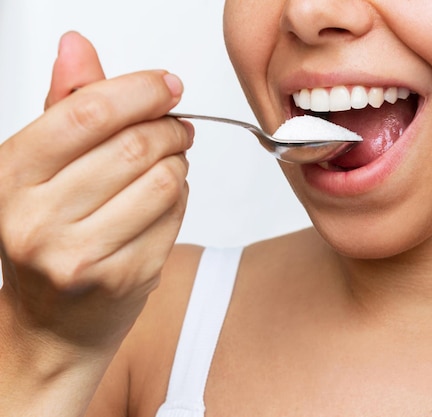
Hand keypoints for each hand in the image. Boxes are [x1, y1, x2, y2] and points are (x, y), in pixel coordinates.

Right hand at [0, 32, 192, 349]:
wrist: (53, 324)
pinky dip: (180, 199)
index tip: (167, 85)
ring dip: (178, 164)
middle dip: (170, 127)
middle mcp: (38, 218)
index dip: (139, 91)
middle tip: (177, 127)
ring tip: (168, 164)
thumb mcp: (41, 169)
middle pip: (135, 146)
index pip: (87, 114)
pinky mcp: (124, 277)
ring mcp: (82, 254)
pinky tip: (162, 202)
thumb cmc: (49, 236)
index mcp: (11, 177)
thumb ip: (65, 106)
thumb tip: (78, 46)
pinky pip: (176, 216)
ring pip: (164, 181)